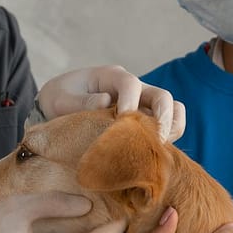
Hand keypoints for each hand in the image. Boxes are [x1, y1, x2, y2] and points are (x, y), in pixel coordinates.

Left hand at [37, 65, 186, 141]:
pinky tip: (152, 155)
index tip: (120, 121)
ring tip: (157, 148)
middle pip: (162, 96)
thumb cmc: (59, 99)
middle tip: (154, 140)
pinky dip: (168, 139)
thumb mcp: (59, 99)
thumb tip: (105, 102)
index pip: (130, 83)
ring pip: (173, 110)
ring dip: (171, 129)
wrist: (60, 106)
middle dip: (163, 118)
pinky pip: (169, 126)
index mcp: (111, 77)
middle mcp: (134, 88)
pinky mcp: (145, 122)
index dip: (130, 102)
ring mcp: (142, 105)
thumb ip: (78, 101)